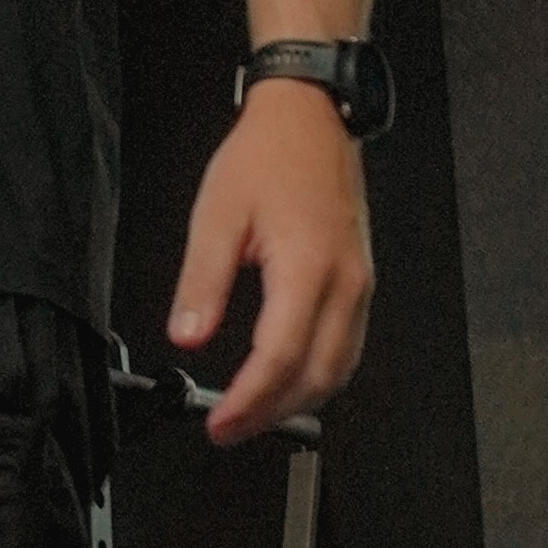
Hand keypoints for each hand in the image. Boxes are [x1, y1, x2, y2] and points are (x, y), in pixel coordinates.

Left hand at [168, 85, 372, 442]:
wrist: (310, 118)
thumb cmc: (268, 157)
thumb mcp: (217, 215)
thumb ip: (202, 283)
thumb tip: (187, 336)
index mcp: (308, 267)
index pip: (280, 357)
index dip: (249, 401)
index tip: (219, 423)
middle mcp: (344, 283)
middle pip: (317, 377)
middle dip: (273, 414)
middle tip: (230, 429)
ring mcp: (359, 284)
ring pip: (340, 368)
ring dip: (299, 401)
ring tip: (254, 413)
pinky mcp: (360, 280)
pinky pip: (349, 346)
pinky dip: (319, 375)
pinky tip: (289, 380)